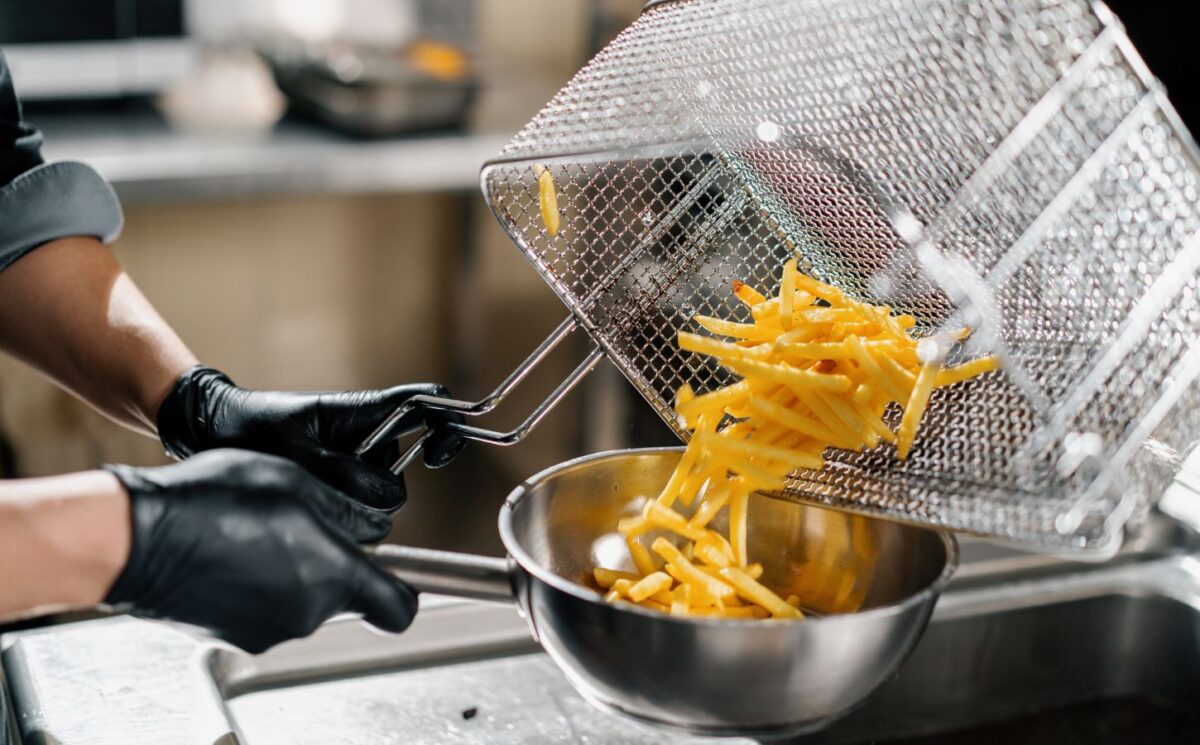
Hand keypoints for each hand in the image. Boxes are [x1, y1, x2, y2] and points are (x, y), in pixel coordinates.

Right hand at [103, 449, 417, 653]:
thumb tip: (374, 524)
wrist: (138, 537)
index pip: (399, 607)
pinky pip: (266, 607)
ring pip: (304, 598)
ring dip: (293, 569)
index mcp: (333, 577)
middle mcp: (307, 613)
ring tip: (257, 531)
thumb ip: (346, 509)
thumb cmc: (214, 500)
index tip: (396, 569)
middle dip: (332, 560)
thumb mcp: (295, 482)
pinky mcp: (234, 635)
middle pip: (345, 593)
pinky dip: (260, 583)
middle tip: (299, 522)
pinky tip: (233, 550)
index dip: (403, 589)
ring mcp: (268, 630)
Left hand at [155, 366, 465, 512]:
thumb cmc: (249, 428)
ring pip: (377, 501)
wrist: (211, 431)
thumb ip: (343, 475)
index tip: (435, 456)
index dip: (446, 425)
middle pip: (401, 474)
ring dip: (348, 508)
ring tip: (301, 493)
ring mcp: (354, 464)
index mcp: (363, 410)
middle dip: (374, 492)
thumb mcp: (294, 451)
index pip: (427, 404)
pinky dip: (335, 518)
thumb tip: (386, 499)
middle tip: (328, 488)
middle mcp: (367, 438)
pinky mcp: (339, 487)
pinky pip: (354, 513)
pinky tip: (303, 507)